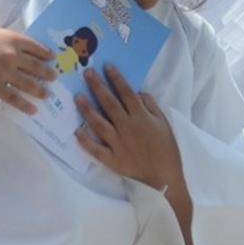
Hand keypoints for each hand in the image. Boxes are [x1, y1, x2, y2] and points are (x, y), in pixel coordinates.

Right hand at [0, 26, 56, 113]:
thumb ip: (13, 41)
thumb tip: (28, 52)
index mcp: (14, 40)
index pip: (38, 49)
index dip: (47, 55)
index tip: (52, 59)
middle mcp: (13, 56)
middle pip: (37, 67)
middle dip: (48, 74)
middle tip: (54, 78)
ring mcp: (4, 73)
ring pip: (28, 84)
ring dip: (40, 90)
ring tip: (46, 94)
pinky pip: (14, 98)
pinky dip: (25, 105)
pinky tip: (33, 109)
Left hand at [75, 65, 181, 189]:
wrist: (166, 178)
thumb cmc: (167, 149)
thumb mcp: (164, 123)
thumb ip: (151, 106)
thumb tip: (138, 91)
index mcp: (141, 117)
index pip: (126, 93)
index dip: (116, 78)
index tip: (106, 66)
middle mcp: (128, 128)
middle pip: (109, 103)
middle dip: (98, 86)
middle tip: (87, 72)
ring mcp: (118, 144)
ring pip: (99, 123)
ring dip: (87, 109)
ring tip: (77, 96)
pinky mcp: (112, 160)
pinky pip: (96, 149)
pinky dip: (86, 140)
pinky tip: (76, 131)